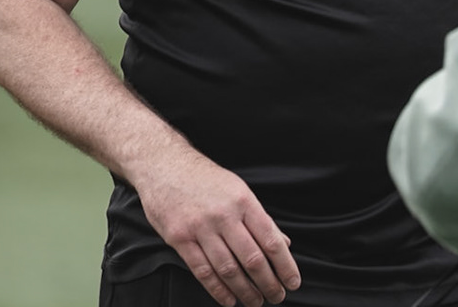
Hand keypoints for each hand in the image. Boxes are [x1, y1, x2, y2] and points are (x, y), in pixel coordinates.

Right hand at [129, 146, 300, 306]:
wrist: (164, 164)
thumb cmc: (205, 179)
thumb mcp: (238, 189)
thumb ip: (260, 218)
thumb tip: (283, 243)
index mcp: (243, 201)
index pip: (271, 240)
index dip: (284, 265)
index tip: (293, 282)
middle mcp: (224, 215)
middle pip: (252, 259)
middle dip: (268, 283)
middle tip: (277, 297)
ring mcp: (200, 227)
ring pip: (228, 269)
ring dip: (245, 291)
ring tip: (256, 301)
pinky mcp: (179, 238)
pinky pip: (202, 271)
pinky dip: (218, 290)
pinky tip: (229, 300)